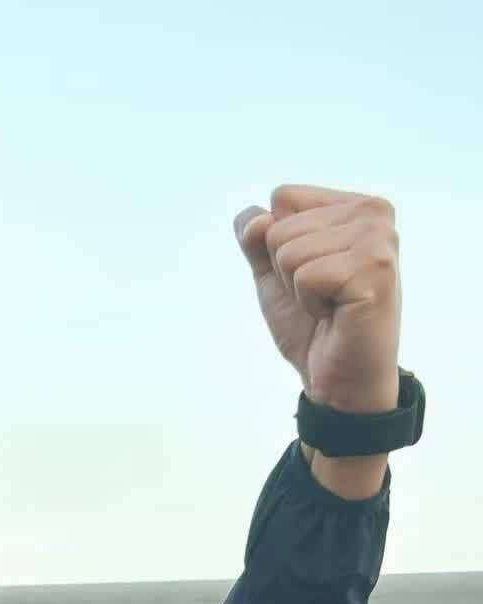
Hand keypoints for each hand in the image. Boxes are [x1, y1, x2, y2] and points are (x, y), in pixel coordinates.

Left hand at [234, 186, 400, 411]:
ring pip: (289, 250)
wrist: (337, 379)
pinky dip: (310, 303)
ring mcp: (377, 239)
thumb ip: (255, 239)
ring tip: (330, 305)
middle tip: (321, 297)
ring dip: (299, 289)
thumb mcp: (272, 275)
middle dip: (286, 272)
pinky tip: (337, 313)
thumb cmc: (311, 326)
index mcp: (353, 205)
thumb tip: (252, 218)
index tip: (310, 275)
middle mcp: (373, 213)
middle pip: (280, 226)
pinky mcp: (373, 269)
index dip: (277, 245)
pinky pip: (305, 275)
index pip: (283, 197)